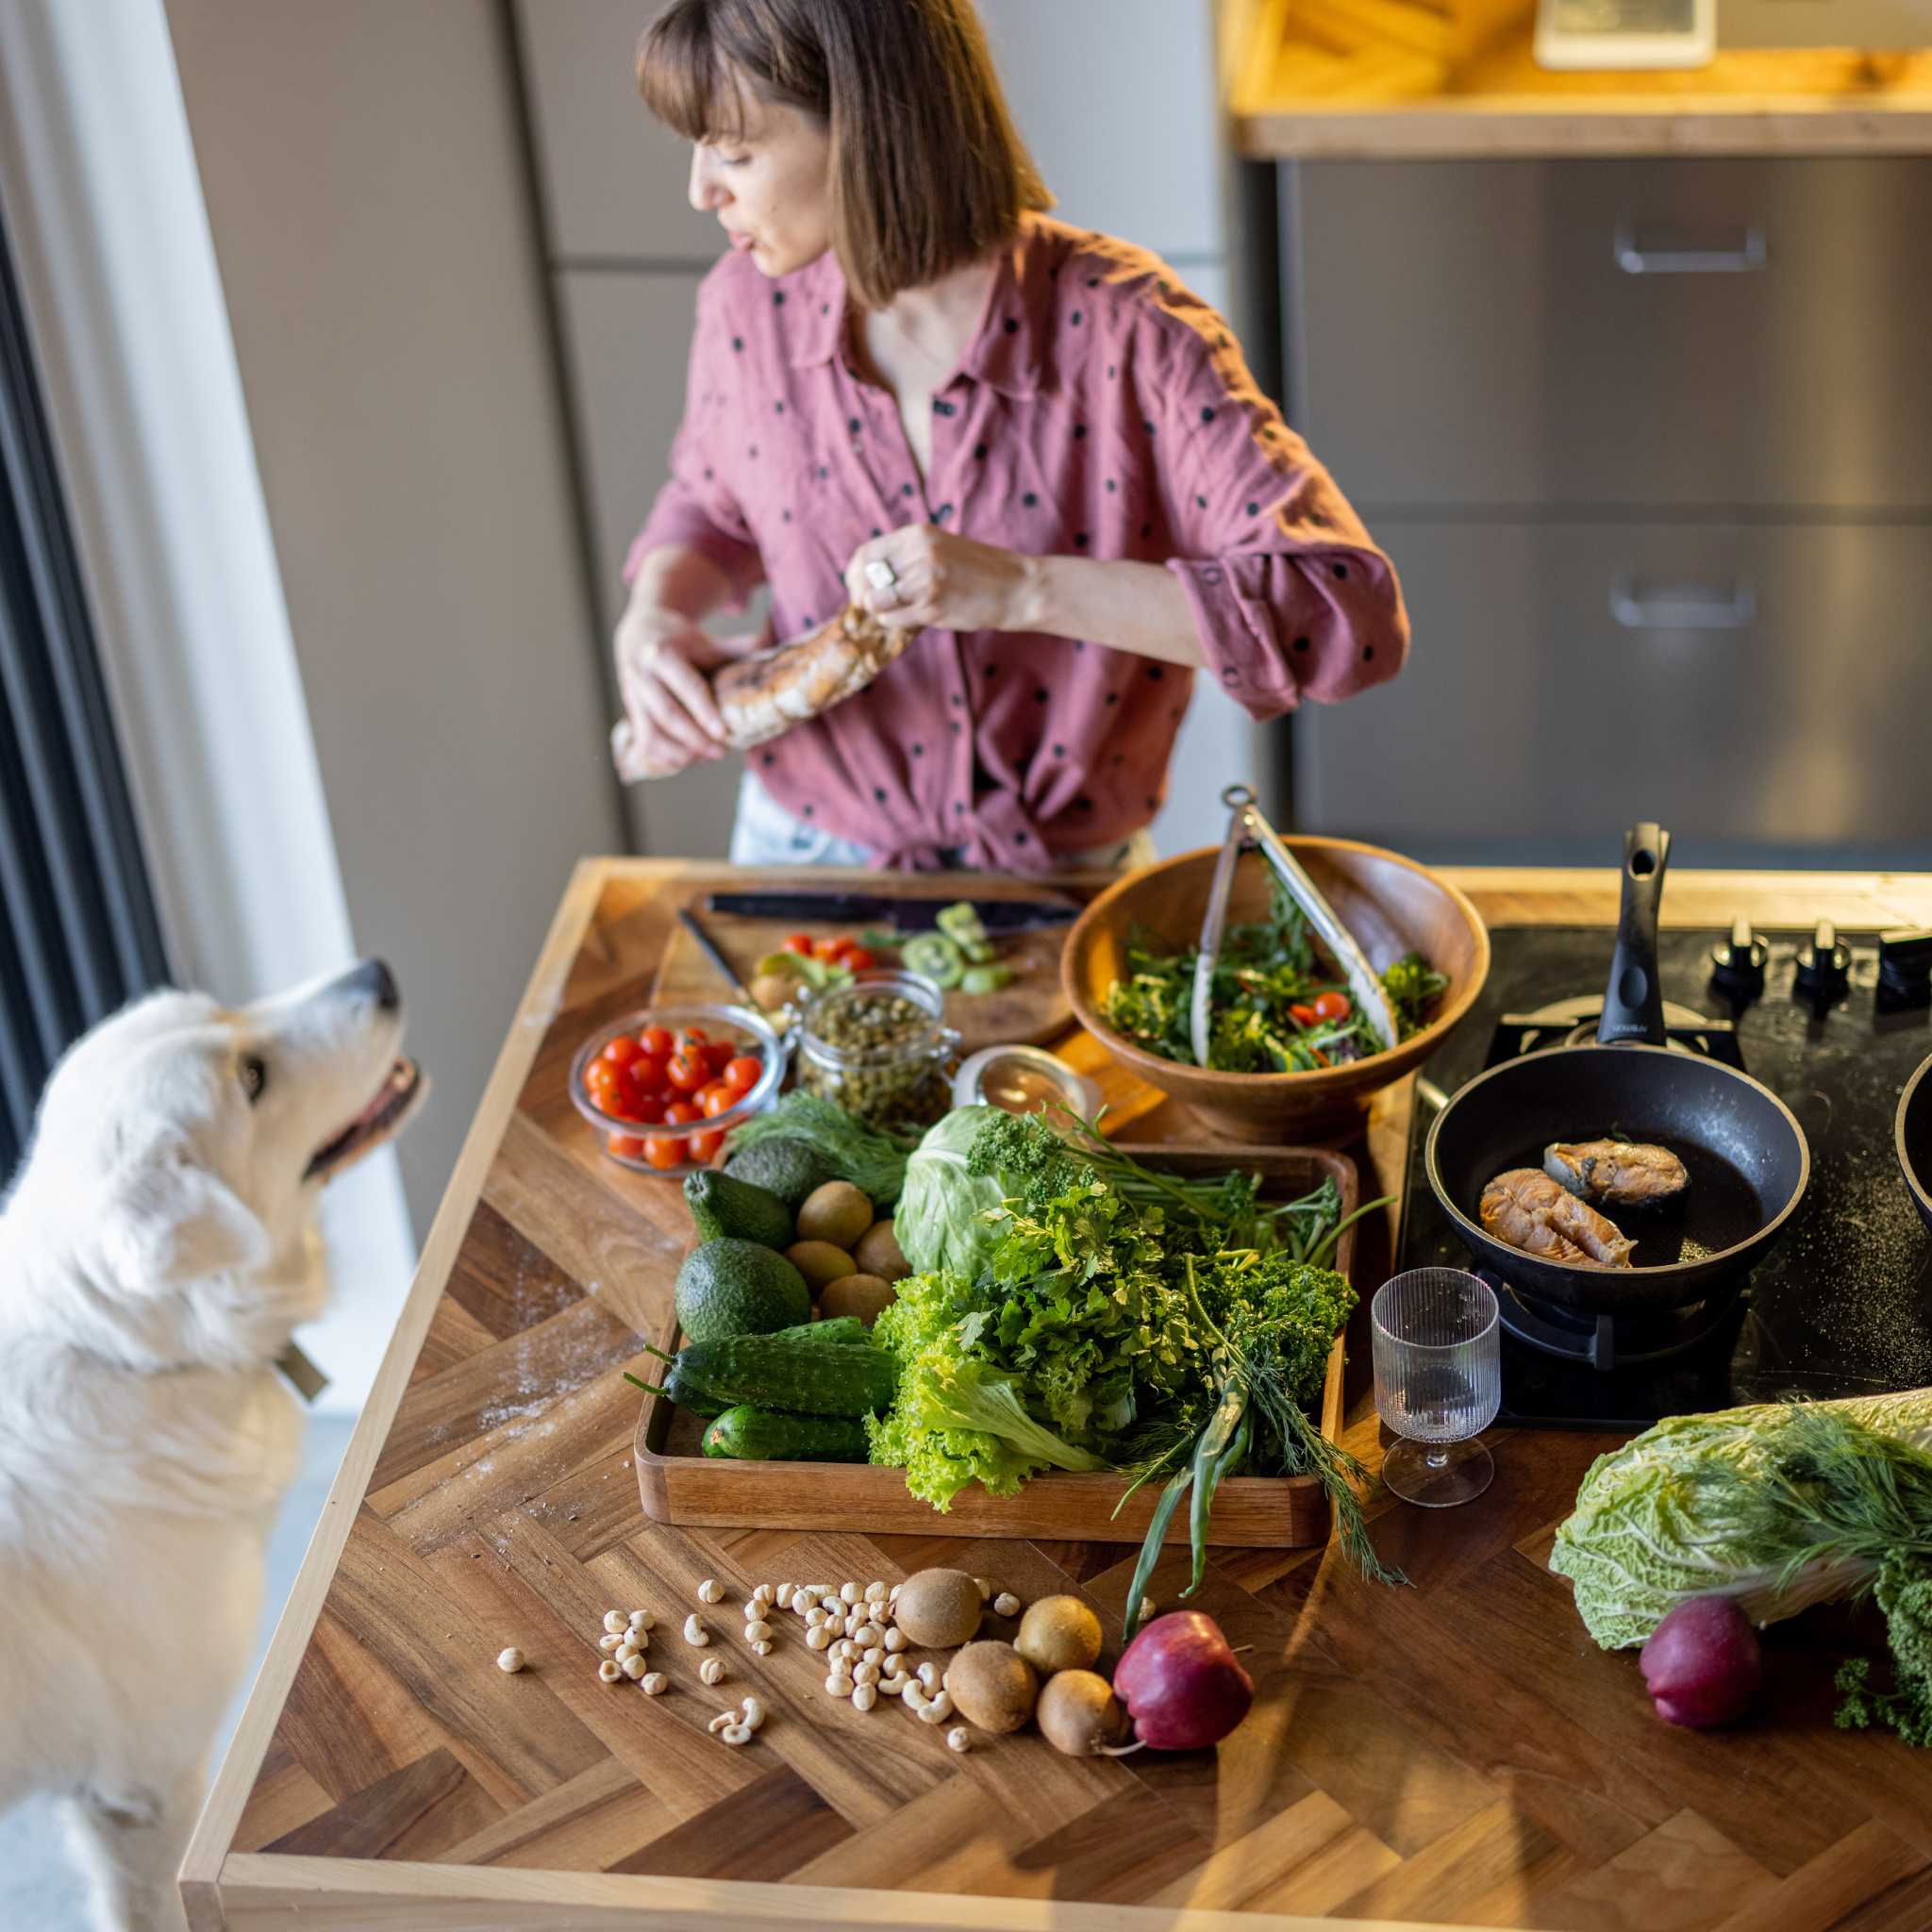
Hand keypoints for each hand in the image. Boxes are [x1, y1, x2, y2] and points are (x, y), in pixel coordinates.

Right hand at [610, 599, 732, 780]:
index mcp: (663, 653)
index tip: (723, 733)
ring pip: (651, 733)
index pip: (686, 686)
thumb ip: (733, 648)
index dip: (704, 712)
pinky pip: (643, 741)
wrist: (640, 633)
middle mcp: (643, 675)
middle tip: (721, 752)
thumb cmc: (681, 642)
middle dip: (695, 739)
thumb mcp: (704, 641)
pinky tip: (687, 760)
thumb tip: (767, 644)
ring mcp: (633, 695)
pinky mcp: (631, 711)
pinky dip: (664, 756)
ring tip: (705, 759)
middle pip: (667, 715)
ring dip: (679, 753)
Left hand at [844, 523, 1038, 635]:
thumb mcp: (940, 548)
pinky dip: (897, 622)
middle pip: (867, 579)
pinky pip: (893, 619)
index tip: (859, 588)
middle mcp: (918, 554)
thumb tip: (866, 578)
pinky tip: (916, 617)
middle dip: (864, 596)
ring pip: (876, 602)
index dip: (855, 575)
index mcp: (918, 535)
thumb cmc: (978, 571)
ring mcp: (925, 580)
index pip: (867, 554)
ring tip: (901, 610)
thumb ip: (906, 556)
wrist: (1017, 587)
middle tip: (874, 606)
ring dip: (882, 612)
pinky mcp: (932, 606)